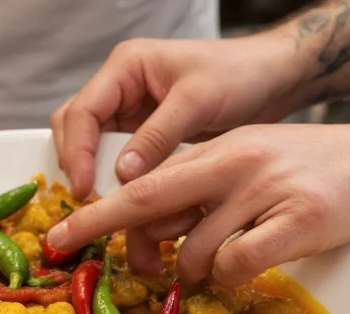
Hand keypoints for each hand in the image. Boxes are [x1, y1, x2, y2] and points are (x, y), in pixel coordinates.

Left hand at [46, 123, 349, 287]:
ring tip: (219, 260)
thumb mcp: (237, 165)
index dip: (95, 213)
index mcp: (214, 150)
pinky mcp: (298, 222)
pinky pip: (238, 265)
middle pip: (153, 207)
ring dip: (196, 270)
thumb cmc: (293, 171)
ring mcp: (265, 192)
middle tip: (118, 267)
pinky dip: (232, 276)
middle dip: (119, 241)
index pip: (142, 183)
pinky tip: (249, 264)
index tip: (59, 237)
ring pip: (196, 251)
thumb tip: (142, 235)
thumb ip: (192, 194)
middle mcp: (233, 164)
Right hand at [50, 34, 303, 199]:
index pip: (82, 111)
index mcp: (126, 67)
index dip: (78, 152)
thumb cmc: (239, 75)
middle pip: (76, 129)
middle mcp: (121, 88)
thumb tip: (122, 175)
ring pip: (93, 148)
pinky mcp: (146, 136)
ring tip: (108, 209)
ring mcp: (131, 113)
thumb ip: (157, 136)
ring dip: (96, 177)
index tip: (85, 189)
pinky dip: (119, 182)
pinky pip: (119, 161)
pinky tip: (129, 204)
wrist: (272, 80)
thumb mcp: (197, 101)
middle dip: (78, 166)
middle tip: (91, 204)